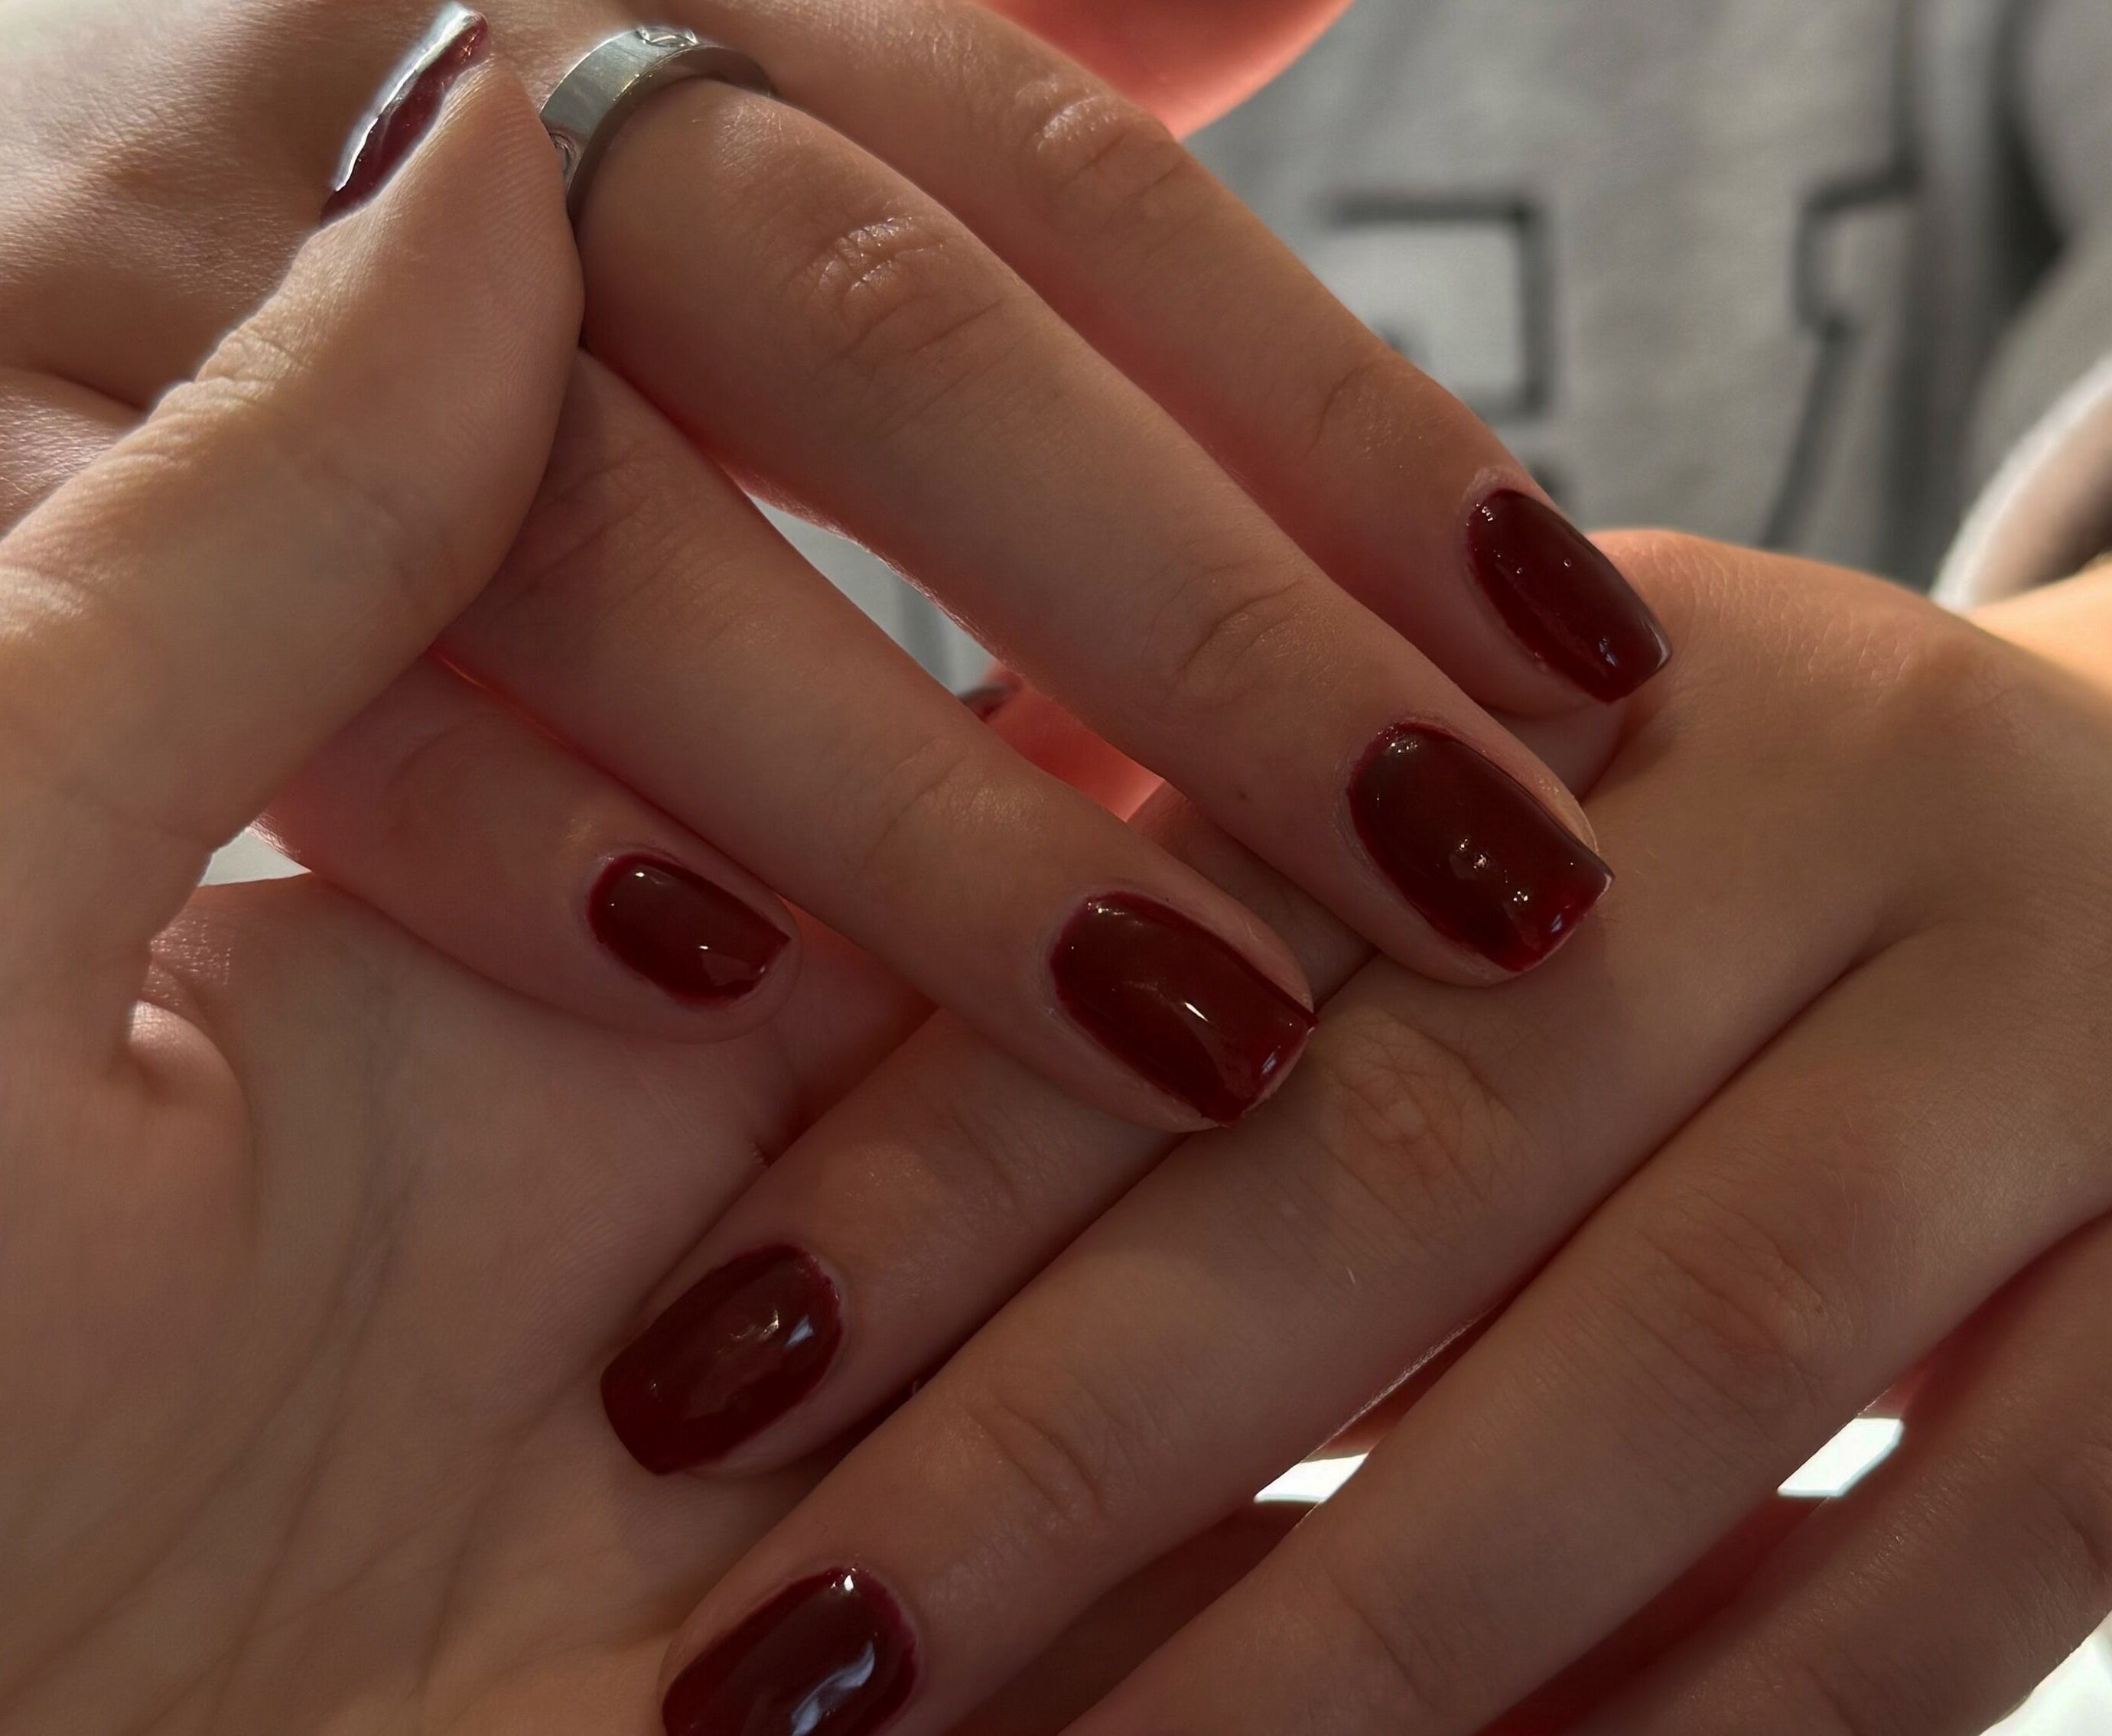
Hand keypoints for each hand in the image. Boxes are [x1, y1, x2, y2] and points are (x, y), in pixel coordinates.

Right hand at [1, 0, 1656, 1133]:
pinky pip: (282, 679)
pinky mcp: (41, 483)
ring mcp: (235, 283)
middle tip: (1486, 887)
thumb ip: (1032, 11)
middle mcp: (484, 94)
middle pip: (892, 349)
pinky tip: (724, 1001)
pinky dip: (509, 841)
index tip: (1591, 662)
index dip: (1352, 428)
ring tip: (1198, 1032)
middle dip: (1206, 637)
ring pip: (613, 544)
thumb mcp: (747, 17)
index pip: (1079, 194)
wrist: (31, 90)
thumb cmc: (489, 131)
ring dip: (916, 805)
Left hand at [626, 511, 2111, 1734]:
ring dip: (1363, 1637)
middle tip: (795, 1671)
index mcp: (1617, 663)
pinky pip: (1985, 1553)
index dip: (951, 1158)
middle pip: (1436, 1155)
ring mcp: (2070, 1057)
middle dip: (1078, 1446)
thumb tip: (836, 1032)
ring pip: (1695, 1374)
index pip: (1236, 918)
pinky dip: (1732, 1722)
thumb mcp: (1507, 759)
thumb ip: (1221, 845)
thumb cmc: (1752, 832)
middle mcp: (1861, 814)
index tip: (700, 1380)